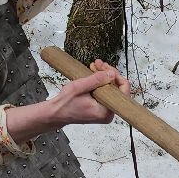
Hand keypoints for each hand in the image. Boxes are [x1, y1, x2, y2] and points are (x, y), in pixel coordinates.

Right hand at [7, 60, 129, 142]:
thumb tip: (111, 74)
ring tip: (94, 66)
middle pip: (118, 88)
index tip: (105, 67)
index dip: (116, 76)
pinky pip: (106, 93)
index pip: (122, 91)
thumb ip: (96, 80)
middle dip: (108, 73)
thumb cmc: (65, 104)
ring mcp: (105, 111)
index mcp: (106, 112)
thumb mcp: (79, 88)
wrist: (55, 113)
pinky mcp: (101, 108)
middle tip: (98, 64)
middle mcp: (109, 114)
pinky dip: (100, 82)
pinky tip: (94, 73)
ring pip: (112, 89)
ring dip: (103, 76)